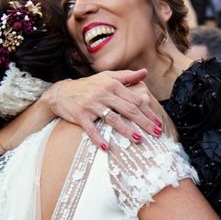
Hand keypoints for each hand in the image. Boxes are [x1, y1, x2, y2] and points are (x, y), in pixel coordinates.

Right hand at [49, 69, 163, 148]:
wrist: (61, 92)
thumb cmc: (88, 85)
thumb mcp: (107, 77)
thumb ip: (127, 76)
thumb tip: (145, 72)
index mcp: (113, 85)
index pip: (135, 100)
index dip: (148, 112)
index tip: (159, 122)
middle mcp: (104, 94)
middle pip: (128, 110)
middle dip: (144, 122)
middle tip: (157, 133)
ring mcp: (92, 105)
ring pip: (113, 119)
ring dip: (126, 130)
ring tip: (138, 139)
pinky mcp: (81, 115)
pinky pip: (91, 129)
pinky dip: (98, 138)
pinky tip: (106, 147)